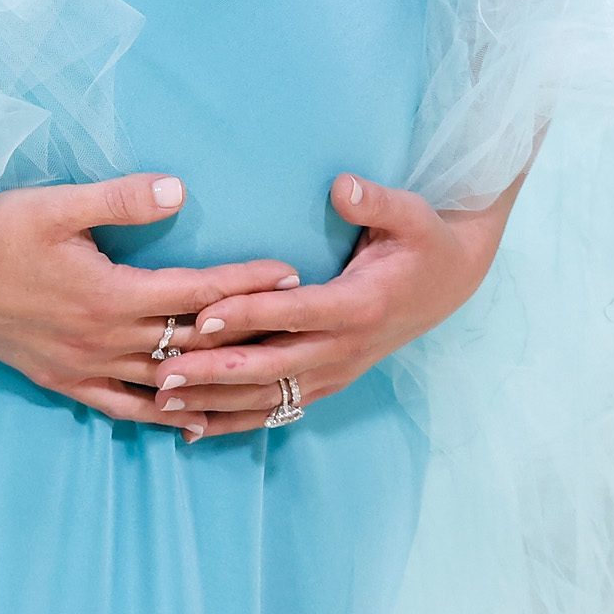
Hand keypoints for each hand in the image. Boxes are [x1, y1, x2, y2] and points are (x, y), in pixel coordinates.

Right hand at [0, 172, 305, 440]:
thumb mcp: (56, 205)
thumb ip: (121, 199)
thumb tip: (181, 191)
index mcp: (106, 294)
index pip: (193, 292)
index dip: (244, 282)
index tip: (290, 273)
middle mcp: (101, 340)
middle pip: (190, 343)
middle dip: (246, 334)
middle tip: (298, 328)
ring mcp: (81, 368)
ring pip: (164, 386)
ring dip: (214, 381)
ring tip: (262, 379)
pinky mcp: (62, 381)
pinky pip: (123, 409)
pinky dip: (162, 416)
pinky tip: (192, 422)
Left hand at [149, 171, 517, 437]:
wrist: (450, 282)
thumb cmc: (423, 241)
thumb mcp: (411, 214)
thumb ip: (376, 201)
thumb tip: (341, 185)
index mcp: (360, 305)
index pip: (294, 313)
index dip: (248, 315)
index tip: (201, 316)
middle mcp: (346, 348)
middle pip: (272, 366)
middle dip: (215, 371)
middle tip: (162, 373)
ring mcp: (337, 372)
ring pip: (270, 398)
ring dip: (216, 402)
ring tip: (163, 402)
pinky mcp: (328, 382)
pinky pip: (277, 410)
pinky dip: (236, 421)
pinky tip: (193, 428)